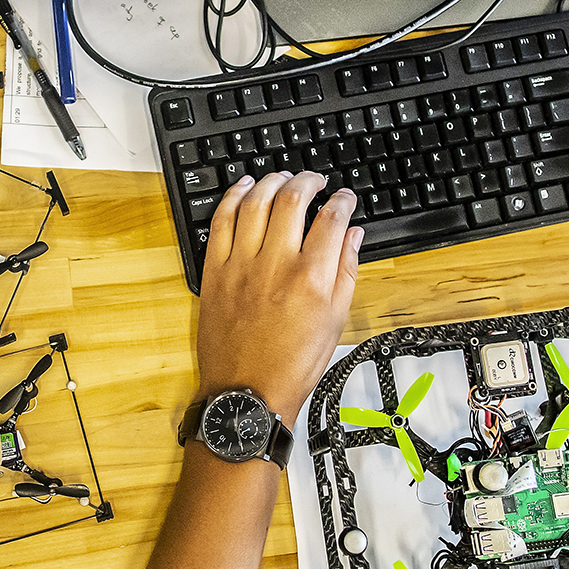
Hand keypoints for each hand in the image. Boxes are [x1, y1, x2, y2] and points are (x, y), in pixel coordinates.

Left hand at [196, 172, 362, 424]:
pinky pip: (221, 221)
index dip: (341, 200)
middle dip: (308, 180)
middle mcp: (276, 264)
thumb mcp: (335, 320)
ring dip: (271, 181)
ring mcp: (241, 265)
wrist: (248, 391)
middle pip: (292, 199)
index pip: (331, 219)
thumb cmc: (293, 363)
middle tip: (315, 179)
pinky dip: (233, 198)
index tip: (344, 197)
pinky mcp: (216, 271)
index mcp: (311, 278)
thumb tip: (353, 235)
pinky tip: (244, 188)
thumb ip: (346, 271)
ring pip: (255, 202)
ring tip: (282, 176)